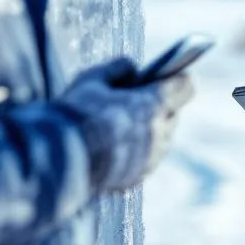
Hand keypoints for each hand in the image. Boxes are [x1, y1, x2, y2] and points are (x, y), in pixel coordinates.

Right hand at [59, 57, 193, 192]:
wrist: (59, 161)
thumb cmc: (76, 115)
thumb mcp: (92, 79)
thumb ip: (117, 68)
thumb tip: (132, 70)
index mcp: (154, 104)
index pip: (185, 86)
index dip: (175, 79)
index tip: (167, 76)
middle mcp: (159, 133)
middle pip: (172, 115)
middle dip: (159, 107)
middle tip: (139, 100)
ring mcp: (150, 158)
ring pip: (160, 139)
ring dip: (148, 131)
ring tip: (126, 124)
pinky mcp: (138, 176)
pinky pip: (145, 159)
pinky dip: (135, 152)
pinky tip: (116, 147)